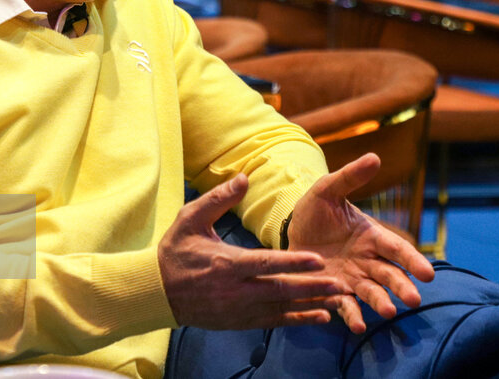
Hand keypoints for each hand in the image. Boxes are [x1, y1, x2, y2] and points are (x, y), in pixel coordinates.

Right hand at [159, 174, 344, 329]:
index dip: (292, 263)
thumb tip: (244, 177)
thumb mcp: (190, 218)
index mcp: (225, 263)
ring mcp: (238, 309)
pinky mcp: (239, 321)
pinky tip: (320, 316)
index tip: (318, 260)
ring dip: (311, 305)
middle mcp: (235, 290)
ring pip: (281, 309)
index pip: (265, 263)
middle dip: (312, 288)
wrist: (157, 291)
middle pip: (280, 290)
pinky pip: (273, 321)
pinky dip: (297, 319)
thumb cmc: (175, 251)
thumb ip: (218, 199)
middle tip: (341, 284)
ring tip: (339, 300)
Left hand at [288, 153, 435, 333]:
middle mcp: (367, 260)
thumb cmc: (315, 209)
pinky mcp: (333, 291)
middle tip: (414, 299)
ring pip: (371, 293)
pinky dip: (349, 315)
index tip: (427, 273)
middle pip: (389, 274)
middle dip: (402, 286)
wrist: (290, 229)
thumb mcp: (327, 190)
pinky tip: (353, 325)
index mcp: (371, 236)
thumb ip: (349, 177)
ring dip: (380, 303)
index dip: (413, 260)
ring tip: (389, 313)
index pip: (397, 248)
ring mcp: (352, 278)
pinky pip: (344, 305)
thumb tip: (374, 157)